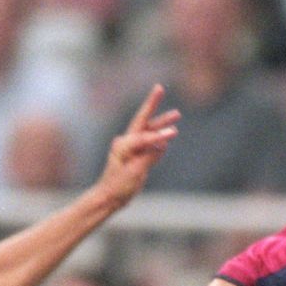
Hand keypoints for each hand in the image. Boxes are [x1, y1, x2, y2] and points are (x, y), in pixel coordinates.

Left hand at [94, 85, 180, 211]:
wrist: (109, 198)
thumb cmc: (119, 186)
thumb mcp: (135, 172)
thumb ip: (150, 155)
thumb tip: (163, 143)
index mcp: (123, 145)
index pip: (144, 135)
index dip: (159, 134)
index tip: (173, 133)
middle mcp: (126, 142)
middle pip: (143, 120)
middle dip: (152, 104)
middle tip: (159, 88)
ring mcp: (130, 148)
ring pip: (148, 130)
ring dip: (161, 122)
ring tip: (177, 114)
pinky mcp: (136, 155)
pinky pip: (149, 143)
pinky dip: (159, 137)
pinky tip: (168, 133)